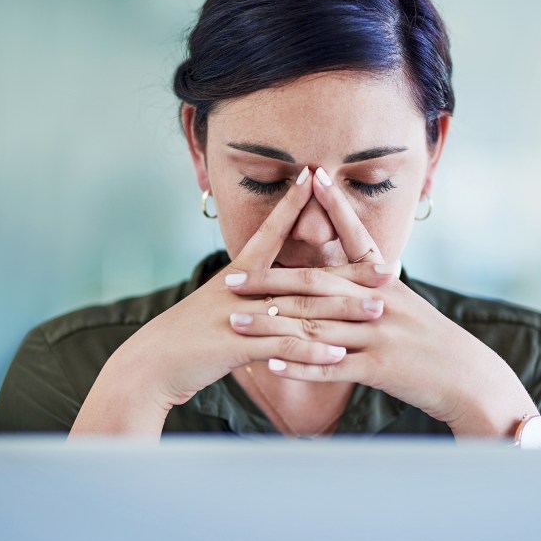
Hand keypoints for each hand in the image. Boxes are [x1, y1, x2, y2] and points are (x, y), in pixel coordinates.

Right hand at [71, 166, 395, 436]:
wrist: (150, 364)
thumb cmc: (188, 337)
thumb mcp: (220, 306)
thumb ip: (251, 295)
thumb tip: (276, 289)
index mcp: (239, 274)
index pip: (271, 231)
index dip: (293, 204)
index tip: (315, 176)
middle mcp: (242, 289)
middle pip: (305, 275)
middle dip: (350, 273)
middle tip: (390, 268)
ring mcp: (240, 316)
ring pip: (301, 310)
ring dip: (342, 313)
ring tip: (378, 311)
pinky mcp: (237, 346)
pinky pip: (282, 348)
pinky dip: (311, 352)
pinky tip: (339, 357)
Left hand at [226, 167, 539, 437]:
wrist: (469, 379)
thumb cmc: (435, 343)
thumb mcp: (407, 306)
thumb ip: (374, 289)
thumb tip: (349, 273)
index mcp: (386, 282)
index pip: (356, 236)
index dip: (334, 206)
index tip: (311, 176)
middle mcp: (380, 302)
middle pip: (316, 284)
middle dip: (270, 280)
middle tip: (232, 278)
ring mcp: (378, 335)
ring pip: (314, 325)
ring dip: (271, 325)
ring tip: (236, 322)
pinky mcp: (379, 368)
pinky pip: (331, 367)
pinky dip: (299, 366)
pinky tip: (269, 364)